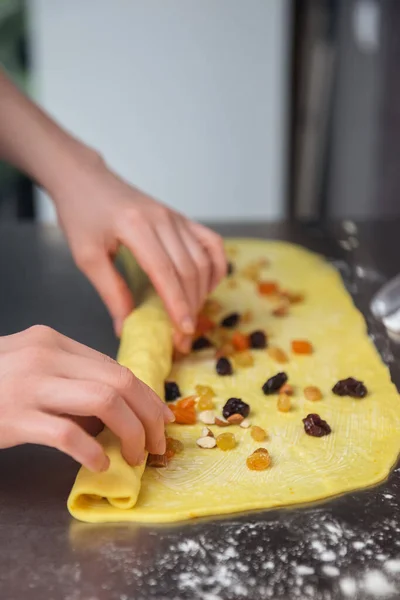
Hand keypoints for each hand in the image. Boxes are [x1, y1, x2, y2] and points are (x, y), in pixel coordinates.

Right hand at [0, 325, 174, 471]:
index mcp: (54, 341)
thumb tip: (117, 410)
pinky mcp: (15, 416)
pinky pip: (68, 434)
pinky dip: (92, 451)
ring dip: (131, 432)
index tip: (160, 417)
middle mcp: (46, 356)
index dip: (147, 395)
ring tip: (136, 455)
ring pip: (104, 401)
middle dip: (148, 415)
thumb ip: (69, 379)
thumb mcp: (31, 368)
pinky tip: (100, 464)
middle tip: (158, 443)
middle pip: (119, 382)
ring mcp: (30, 384)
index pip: (116, 367)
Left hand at [52, 153, 226, 351]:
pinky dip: (215, 266)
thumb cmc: (81, 215)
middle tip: (183, 336)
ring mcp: (176, 216)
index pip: (166, 272)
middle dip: (190, 306)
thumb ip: (110, 291)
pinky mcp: (181, 217)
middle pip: (189, 269)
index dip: (177, 305)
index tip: (183, 332)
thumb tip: (126, 327)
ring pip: (203, 259)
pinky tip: (207, 286)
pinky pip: (211, 242)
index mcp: (136, 226)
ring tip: (190, 316)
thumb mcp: (86, 256)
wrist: (86, 180)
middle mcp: (163, 219)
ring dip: (201, 292)